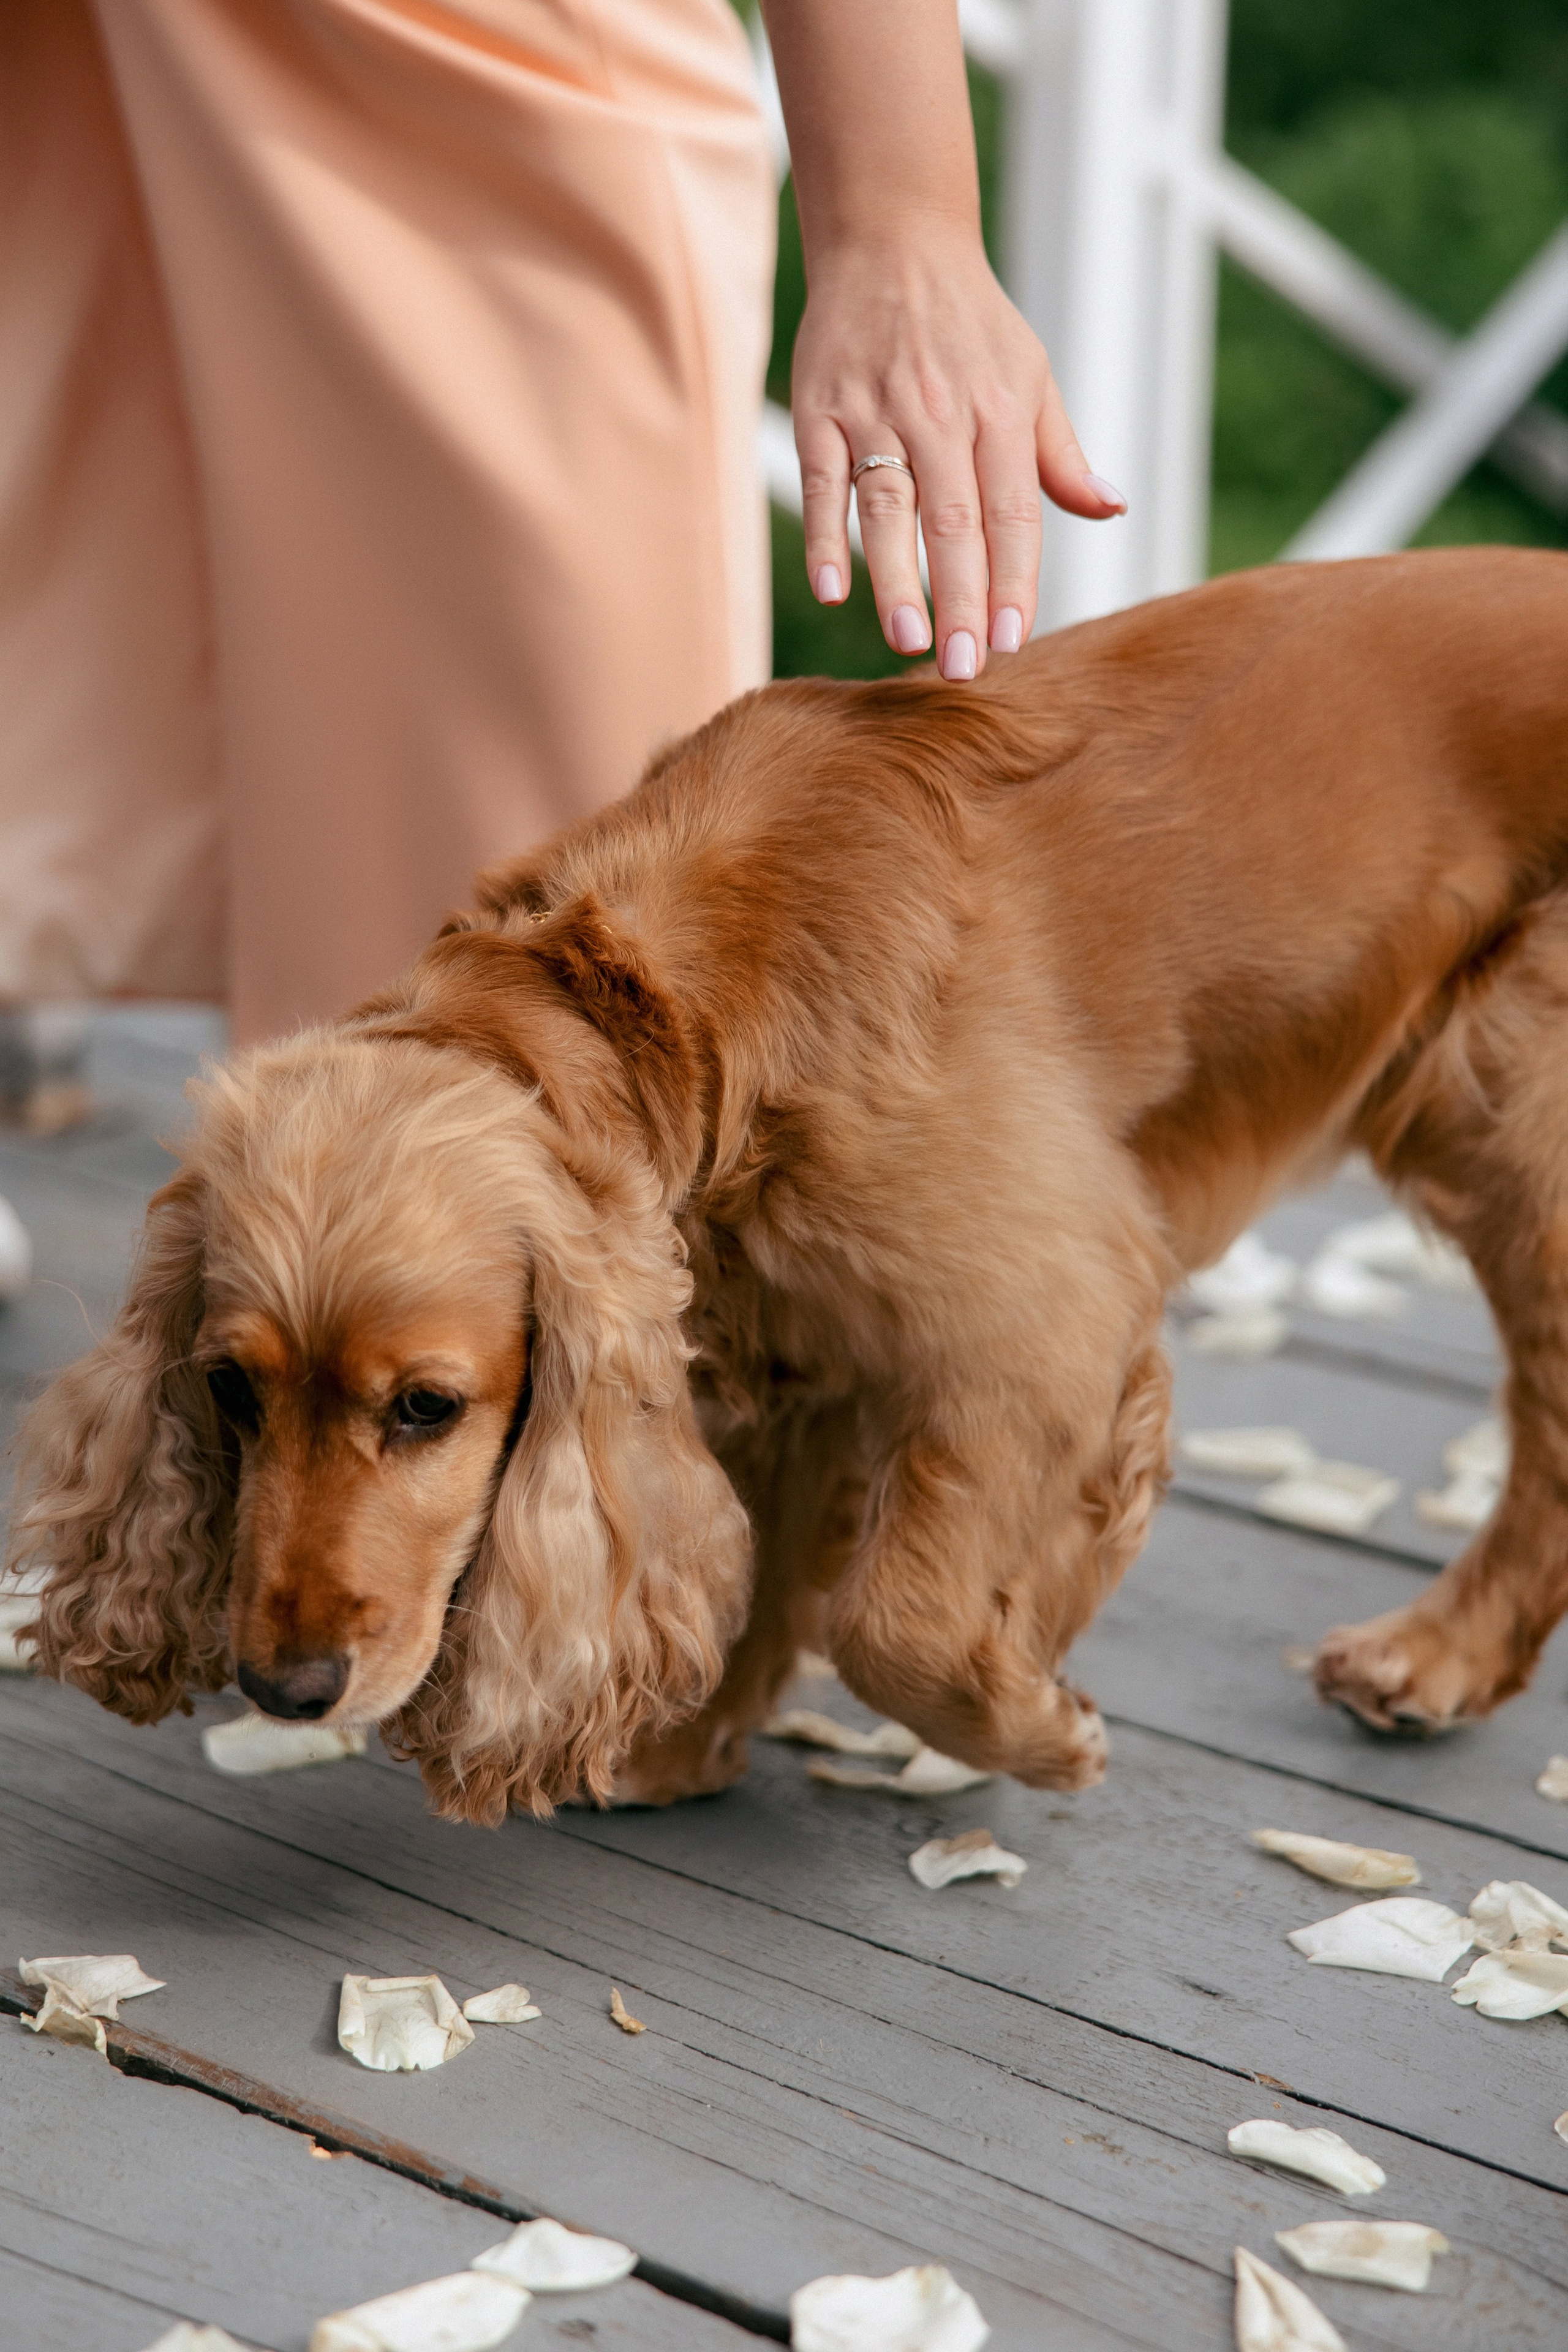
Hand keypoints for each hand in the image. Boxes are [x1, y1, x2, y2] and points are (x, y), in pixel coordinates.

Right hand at [792, 228, 1124, 677]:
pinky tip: (832, 589)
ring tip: (908, 643)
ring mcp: (875, 412)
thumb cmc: (970, 322)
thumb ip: (1061, 455)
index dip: (1014, 581)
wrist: (893, 237)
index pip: (1012, 514)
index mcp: (999, 413)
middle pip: (954, 523)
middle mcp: (939, 415)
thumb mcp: (1032, 375)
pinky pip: (821, 483)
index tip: (1013, 642)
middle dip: (961, 601)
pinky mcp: (819, 411)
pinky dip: (824, 536)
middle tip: (964, 667)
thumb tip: (1110, 508)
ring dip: (897, 580)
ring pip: (888, 509)